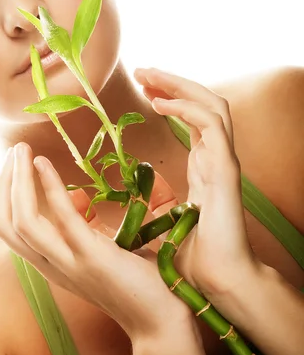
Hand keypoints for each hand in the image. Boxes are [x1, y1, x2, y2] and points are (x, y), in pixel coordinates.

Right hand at [0, 143, 194, 340]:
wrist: (162, 322)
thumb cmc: (136, 282)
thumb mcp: (101, 248)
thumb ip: (84, 225)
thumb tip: (74, 193)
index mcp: (51, 263)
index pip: (9, 229)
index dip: (4, 195)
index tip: (14, 165)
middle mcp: (52, 266)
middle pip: (6, 224)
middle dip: (3, 184)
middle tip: (15, 150)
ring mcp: (70, 263)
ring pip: (22, 222)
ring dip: (17, 181)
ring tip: (23, 152)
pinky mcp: (92, 257)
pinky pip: (62, 217)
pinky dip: (49, 186)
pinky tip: (44, 163)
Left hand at [133, 67, 259, 298]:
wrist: (218, 283)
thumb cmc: (193, 258)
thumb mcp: (165, 221)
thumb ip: (153, 204)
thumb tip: (128, 202)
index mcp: (204, 166)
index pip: (192, 118)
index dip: (171, 97)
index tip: (144, 87)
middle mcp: (216, 158)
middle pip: (203, 103)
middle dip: (173, 82)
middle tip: (143, 71)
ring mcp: (223, 161)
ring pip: (212, 105)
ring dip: (180, 86)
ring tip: (149, 77)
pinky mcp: (225, 170)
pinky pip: (210, 125)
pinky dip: (186, 108)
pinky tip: (159, 104)